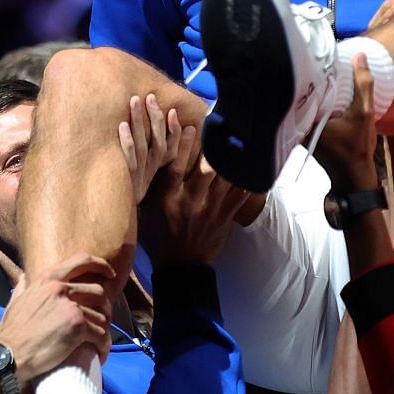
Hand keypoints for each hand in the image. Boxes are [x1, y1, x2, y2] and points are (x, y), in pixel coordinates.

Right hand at [0, 254, 114, 377]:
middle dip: (105, 309)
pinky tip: (100, 354)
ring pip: (101, 316)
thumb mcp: (16, 302)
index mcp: (48, 280)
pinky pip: (101, 335)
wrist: (8, 355)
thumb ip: (23, 287)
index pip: (81, 260)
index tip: (110, 274)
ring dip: (103, 332)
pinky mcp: (78, 326)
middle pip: (98, 291)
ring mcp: (71, 306)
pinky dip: (103, 346)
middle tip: (103, 323)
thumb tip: (24, 277)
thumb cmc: (11, 332)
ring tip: (99, 344)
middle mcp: (61, 289)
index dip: (100, 265)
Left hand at [119, 94, 183, 204]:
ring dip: (139, 122)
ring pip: (142, 145)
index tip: (173, 111)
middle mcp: (151, 171)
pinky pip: (127, 158)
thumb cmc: (133, 196)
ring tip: (135, 100)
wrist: (122, 222)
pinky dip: (126, 142)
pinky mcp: (126, 179)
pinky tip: (122, 126)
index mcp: (158, 170)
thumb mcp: (145, 180)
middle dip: (156, 118)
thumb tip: (158, 142)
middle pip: (158, 142)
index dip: (174, 129)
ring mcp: (139, 174)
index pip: (171, 147)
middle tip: (150, 97)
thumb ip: (151, 162)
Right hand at [141, 124, 247, 265]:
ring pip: (225, 179)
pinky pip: (240, 195)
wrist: (180, 267)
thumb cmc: (158, 237)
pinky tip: (252, 163)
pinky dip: (246, 179)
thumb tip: (141, 159)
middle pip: (205, 170)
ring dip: (230, 159)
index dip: (182, 145)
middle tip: (219, 127)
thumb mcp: (145, 213)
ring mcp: (211, 210)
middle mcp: (191, 203)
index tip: (188, 126)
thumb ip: (146, 188)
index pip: (175, 168)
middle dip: (211, 147)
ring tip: (237, 139)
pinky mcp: (225, 217)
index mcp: (168, 201)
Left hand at [314, 55, 380, 192]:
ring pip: (306, 102)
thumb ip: (363, 84)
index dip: (308, 68)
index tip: (316, 54)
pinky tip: (327, 93)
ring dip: (314, 90)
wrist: (353, 178)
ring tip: (323, 71)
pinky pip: (310, 111)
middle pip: (302, 92)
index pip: (302, 85)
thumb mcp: (363, 113)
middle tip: (320, 59)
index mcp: (307, 116)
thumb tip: (359, 56)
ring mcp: (301, 129)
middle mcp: (299, 122)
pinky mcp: (307, 134)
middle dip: (311, 78)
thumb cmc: (357, 149)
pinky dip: (318, 102)